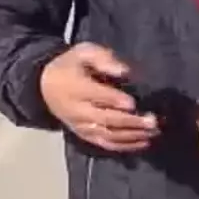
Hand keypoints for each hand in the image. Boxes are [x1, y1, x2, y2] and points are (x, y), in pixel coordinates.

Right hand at [40, 42, 159, 152]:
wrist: (45, 86)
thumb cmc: (71, 66)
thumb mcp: (83, 52)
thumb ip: (103, 59)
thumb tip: (124, 71)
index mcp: (76, 87)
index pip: (97, 96)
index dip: (115, 100)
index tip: (133, 103)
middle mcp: (78, 110)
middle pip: (106, 118)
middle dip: (130, 121)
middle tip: (153, 121)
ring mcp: (81, 125)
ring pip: (108, 134)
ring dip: (132, 136)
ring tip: (153, 133)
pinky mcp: (84, 135)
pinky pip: (105, 143)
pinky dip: (124, 146)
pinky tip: (142, 142)